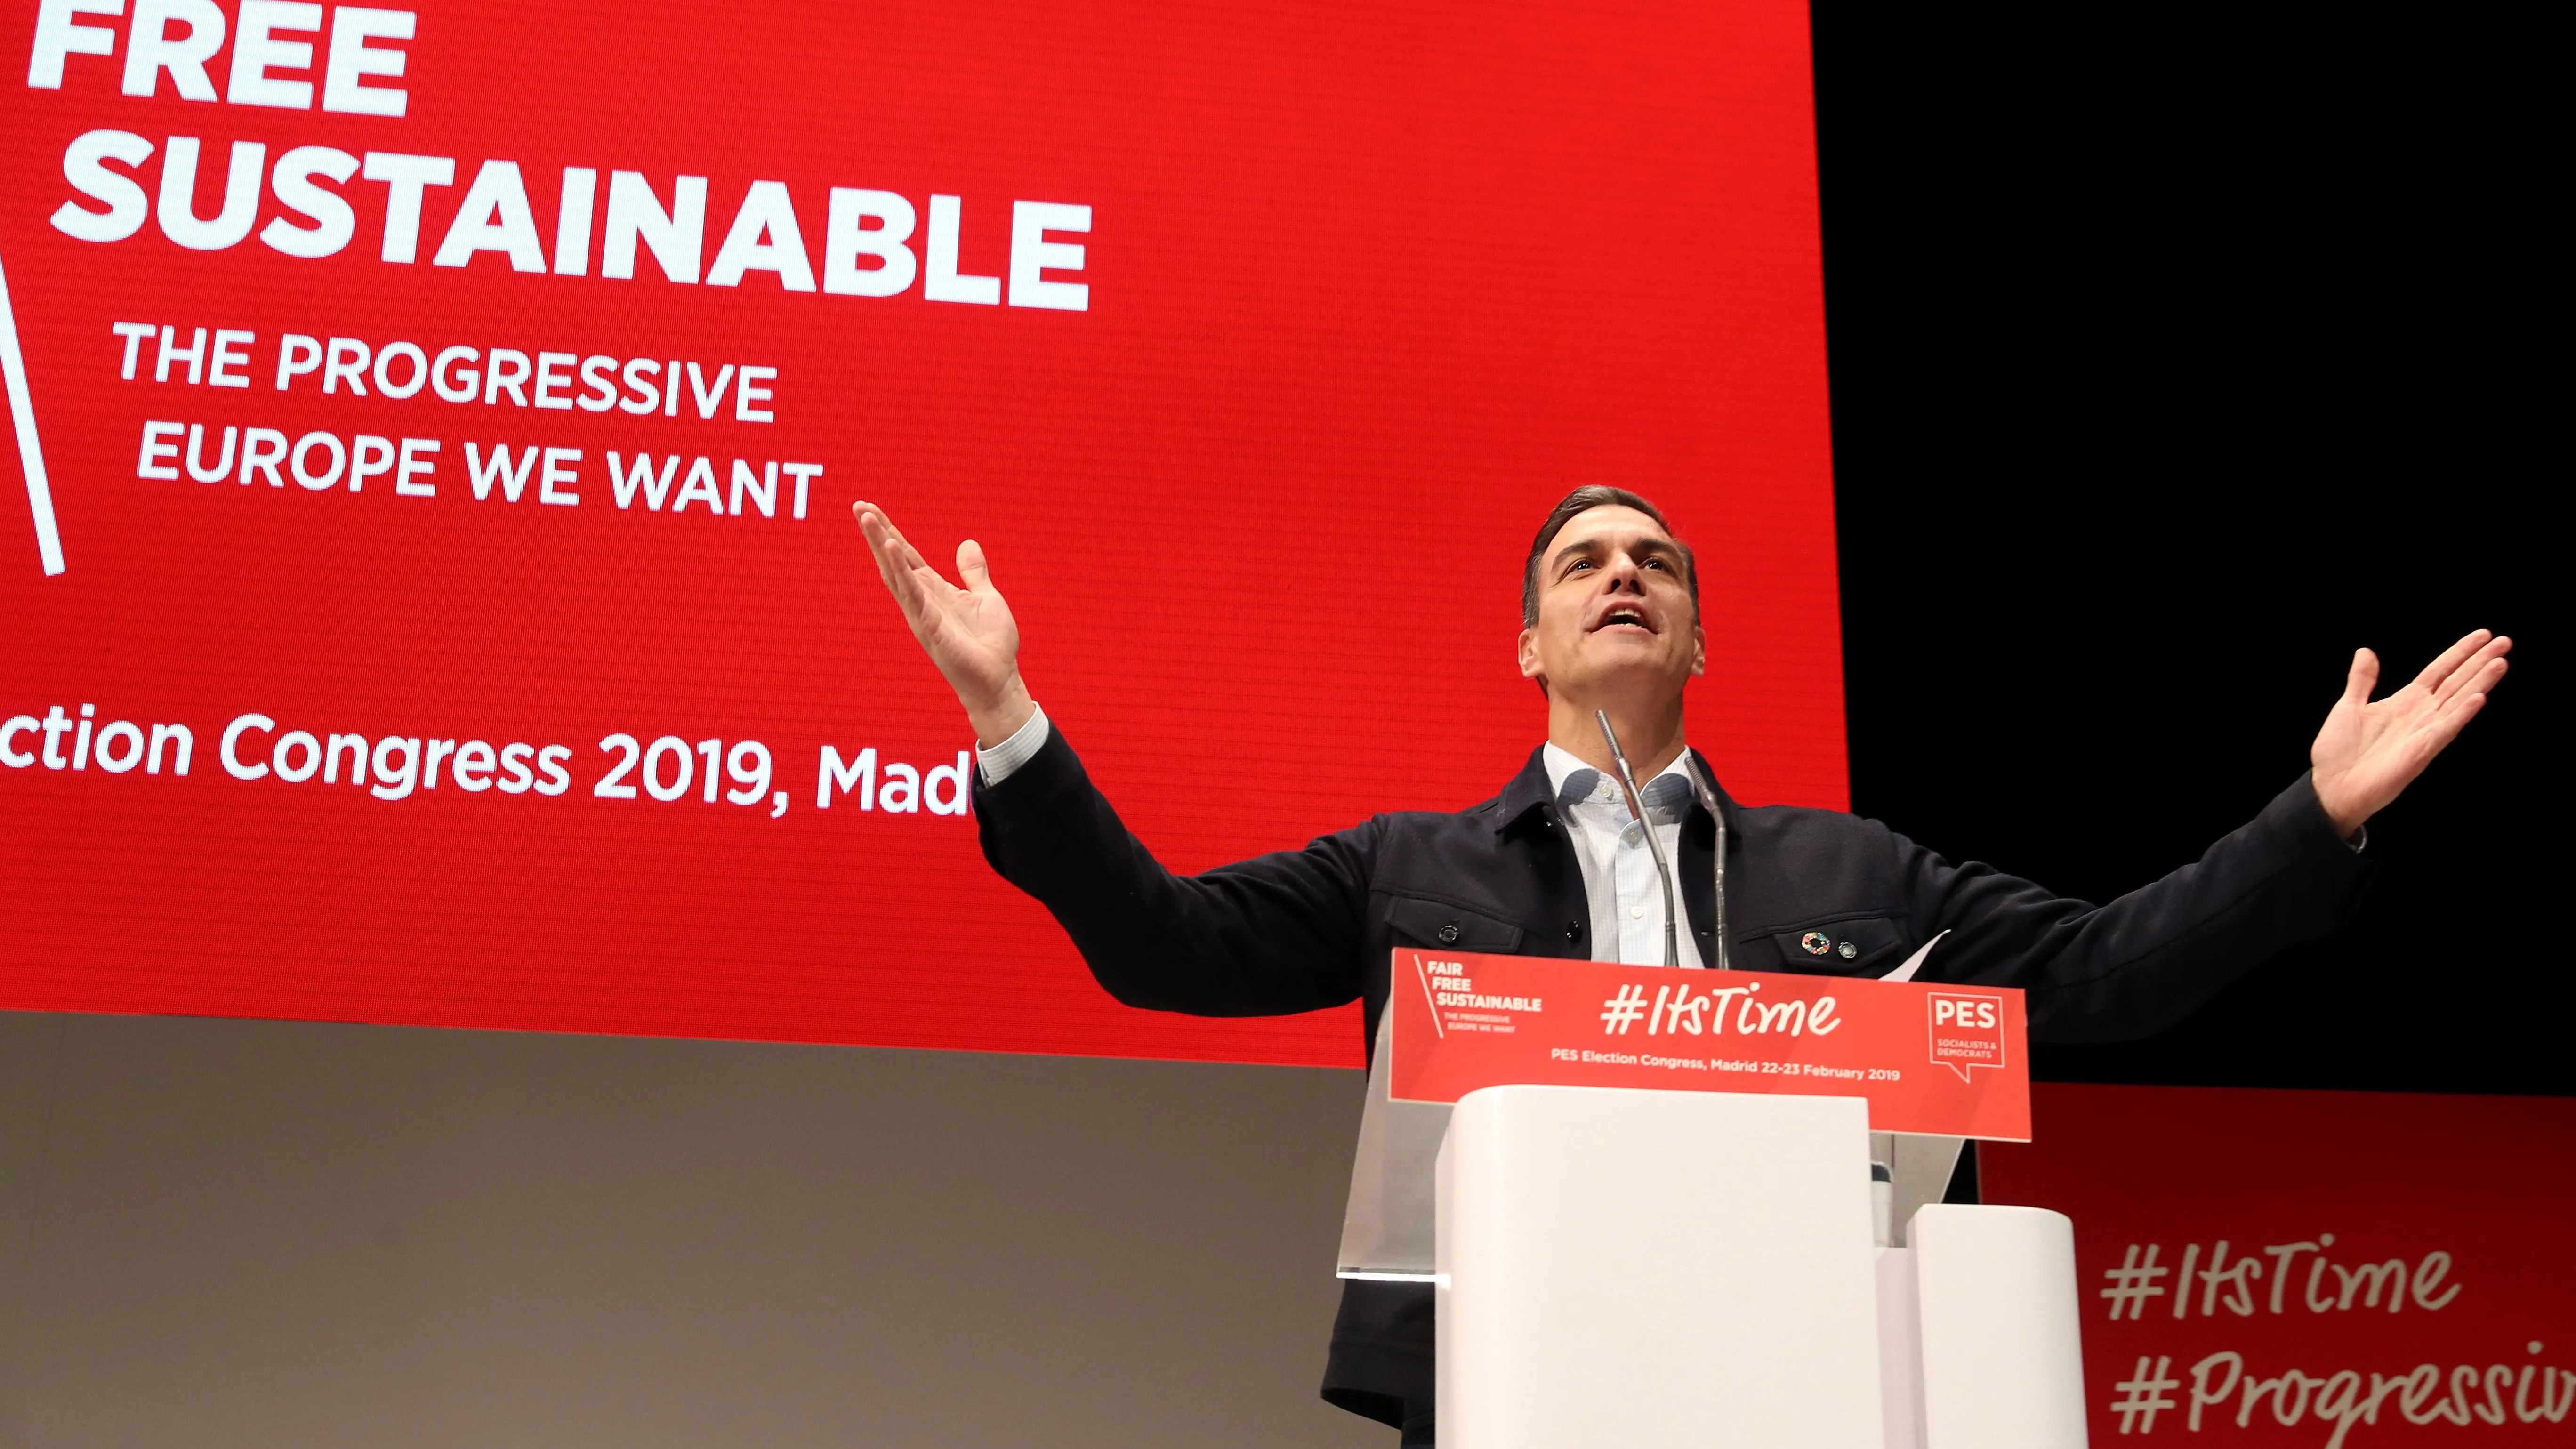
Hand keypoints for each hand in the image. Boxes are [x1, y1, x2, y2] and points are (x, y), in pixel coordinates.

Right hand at [853, 500, 1035, 745]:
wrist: (999, 680)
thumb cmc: (992, 645)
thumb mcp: (987, 598)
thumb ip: (974, 573)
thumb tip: (967, 544)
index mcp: (934, 591)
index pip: (907, 556)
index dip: (890, 532)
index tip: (871, 509)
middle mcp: (922, 600)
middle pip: (893, 560)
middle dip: (876, 533)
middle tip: (858, 505)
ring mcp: (921, 613)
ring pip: (895, 573)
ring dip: (881, 544)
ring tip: (866, 517)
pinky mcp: (928, 626)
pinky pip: (911, 594)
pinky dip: (902, 570)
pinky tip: (893, 548)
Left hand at [2309, 629, 2510, 837]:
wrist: (2330, 787)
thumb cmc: (2339, 752)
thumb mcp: (2348, 706)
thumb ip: (2362, 680)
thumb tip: (2366, 651)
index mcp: (2405, 702)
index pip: (2439, 671)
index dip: (2459, 653)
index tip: (2482, 635)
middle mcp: (2420, 715)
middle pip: (2457, 681)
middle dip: (2480, 661)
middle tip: (2505, 641)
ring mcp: (2424, 732)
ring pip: (2459, 701)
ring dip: (2480, 681)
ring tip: (2500, 661)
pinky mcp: (2422, 751)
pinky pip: (2446, 728)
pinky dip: (2462, 713)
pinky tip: (2479, 697)